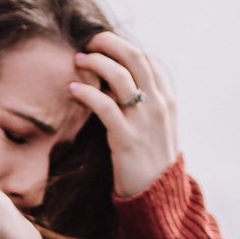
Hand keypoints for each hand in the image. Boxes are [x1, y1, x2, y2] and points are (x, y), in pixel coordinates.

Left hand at [69, 31, 182, 199]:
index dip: (123, 46)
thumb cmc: (151, 162)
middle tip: (89, 42)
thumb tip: (118, 85)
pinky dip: (87, 92)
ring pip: (120, 76)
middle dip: (109, 43)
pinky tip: (73, 88)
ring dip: (96, 62)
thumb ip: (143, 104)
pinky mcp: (126, 138)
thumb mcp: (156, 128)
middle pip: (135, 58)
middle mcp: (158, 105)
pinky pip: (105, 106)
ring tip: (78, 60)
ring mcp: (144, 120)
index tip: (104, 45)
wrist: (158, 196)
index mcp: (166, 100)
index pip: (147, 59)